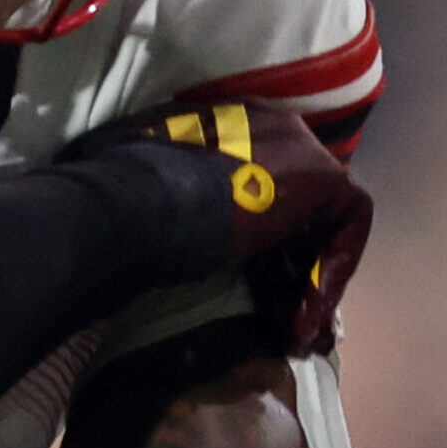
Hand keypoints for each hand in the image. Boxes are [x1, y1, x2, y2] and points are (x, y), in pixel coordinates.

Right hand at [73, 100, 370, 355]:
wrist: (141, 199)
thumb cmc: (121, 188)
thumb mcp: (128, 167)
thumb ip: (144, 169)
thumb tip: (99, 168)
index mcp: (225, 120)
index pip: (260, 173)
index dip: (258, 229)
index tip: (247, 275)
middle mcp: (271, 126)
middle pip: (300, 197)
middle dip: (290, 256)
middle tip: (275, 306)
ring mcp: (303, 151)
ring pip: (325, 218)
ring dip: (310, 277)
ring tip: (292, 327)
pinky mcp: (328, 182)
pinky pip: (346, 229)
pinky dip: (330, 276)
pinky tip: (302, 319)